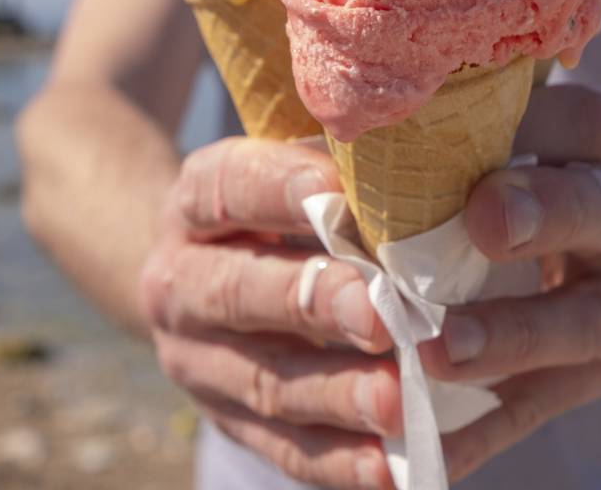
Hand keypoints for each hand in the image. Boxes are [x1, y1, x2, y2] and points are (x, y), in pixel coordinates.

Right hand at [138, 138, 399, 489]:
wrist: (208, 271)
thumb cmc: (287, 201)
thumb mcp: (296, 162)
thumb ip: (343, 157)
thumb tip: (419, 144)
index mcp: (198, 201)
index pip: (229, 188)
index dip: (278, 189)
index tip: (335, 191)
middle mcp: (181, 281)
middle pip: (239, 292)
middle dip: (314, 304)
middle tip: (383, 316)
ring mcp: (198, 360)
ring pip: (265, 380)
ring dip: (335, 395)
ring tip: (397, 400)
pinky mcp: (228, 421)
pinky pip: (283, 448)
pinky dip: (337, 463)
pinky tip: (387, 468)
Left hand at [418, 85, 600, 480]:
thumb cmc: (572, 186)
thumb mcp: (557, 141)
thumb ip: (484, 130)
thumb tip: (347, 128)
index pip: (588, 123)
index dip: (538, 123)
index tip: (470, 118)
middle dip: (545, 216)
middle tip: (483, 219)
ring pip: (575, 327)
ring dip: (508, 339)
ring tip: (435, 351)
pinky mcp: (588, 380)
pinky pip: (534, 409)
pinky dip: (480, 438)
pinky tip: (426, 462)